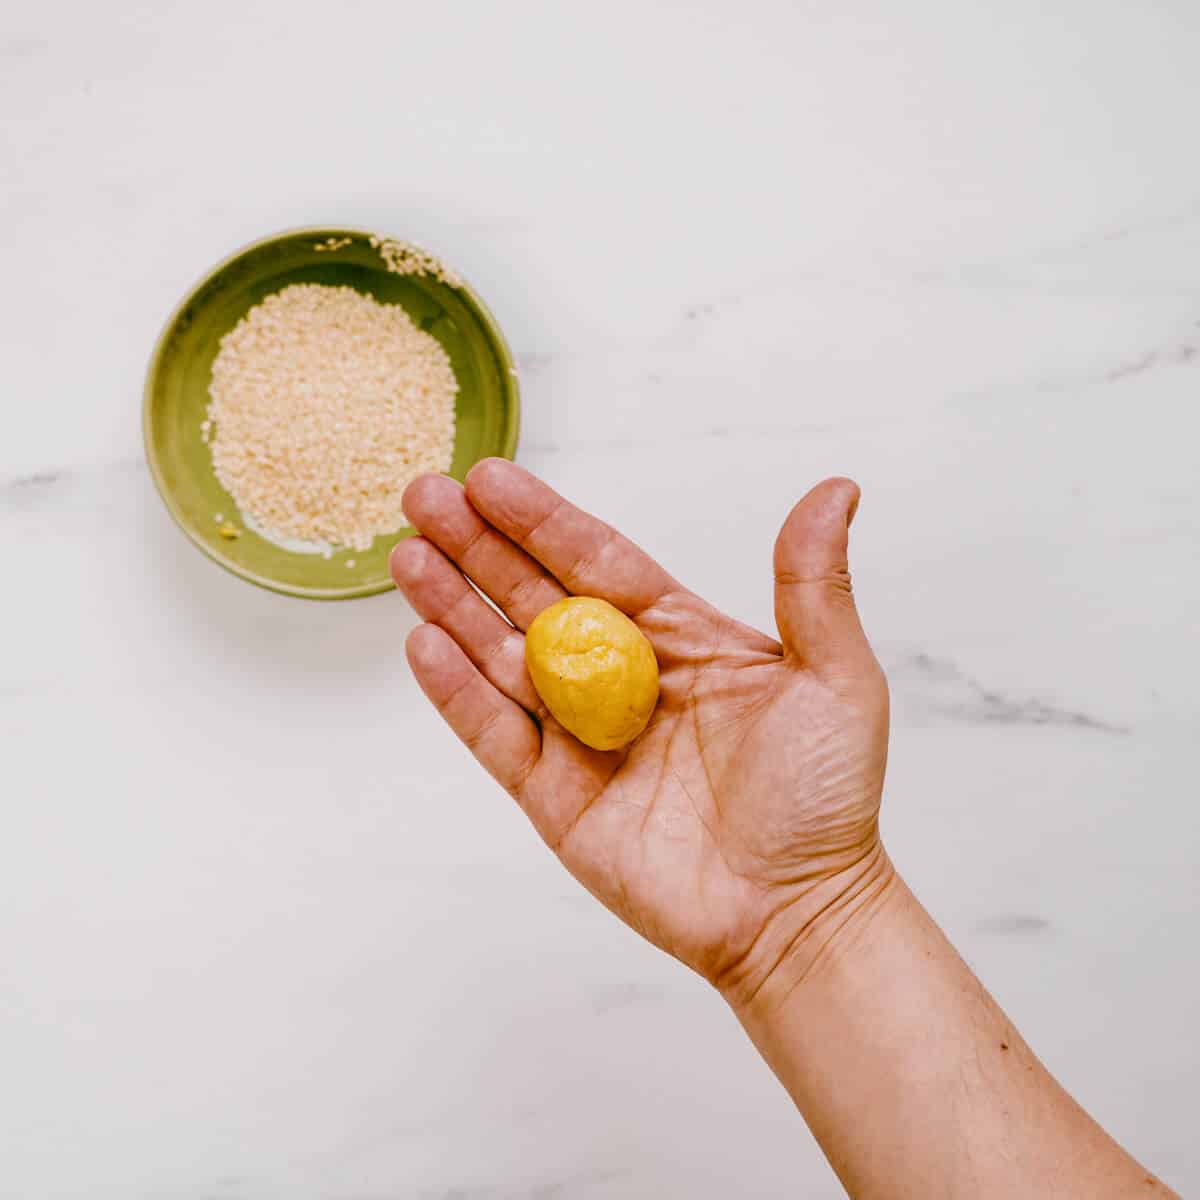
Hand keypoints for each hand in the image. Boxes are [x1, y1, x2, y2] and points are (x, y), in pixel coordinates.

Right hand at [390, 461, 891, 1005]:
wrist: (796, 913)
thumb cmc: (826, 795)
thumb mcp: (835, 677)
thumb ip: (813, 585)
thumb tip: (837, 489)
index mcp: (679, 638)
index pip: (598, 562)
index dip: (542, 521)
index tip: (490, 479)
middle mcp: (620, 676)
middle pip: (534, 598)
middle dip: (478, 547)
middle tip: (422, 495)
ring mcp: (582, 736)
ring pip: (503, 658)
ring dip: (454, 607)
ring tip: (408, 557)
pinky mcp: (555, 797)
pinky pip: (497, 736)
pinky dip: (458, 693)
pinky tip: (425, 643)